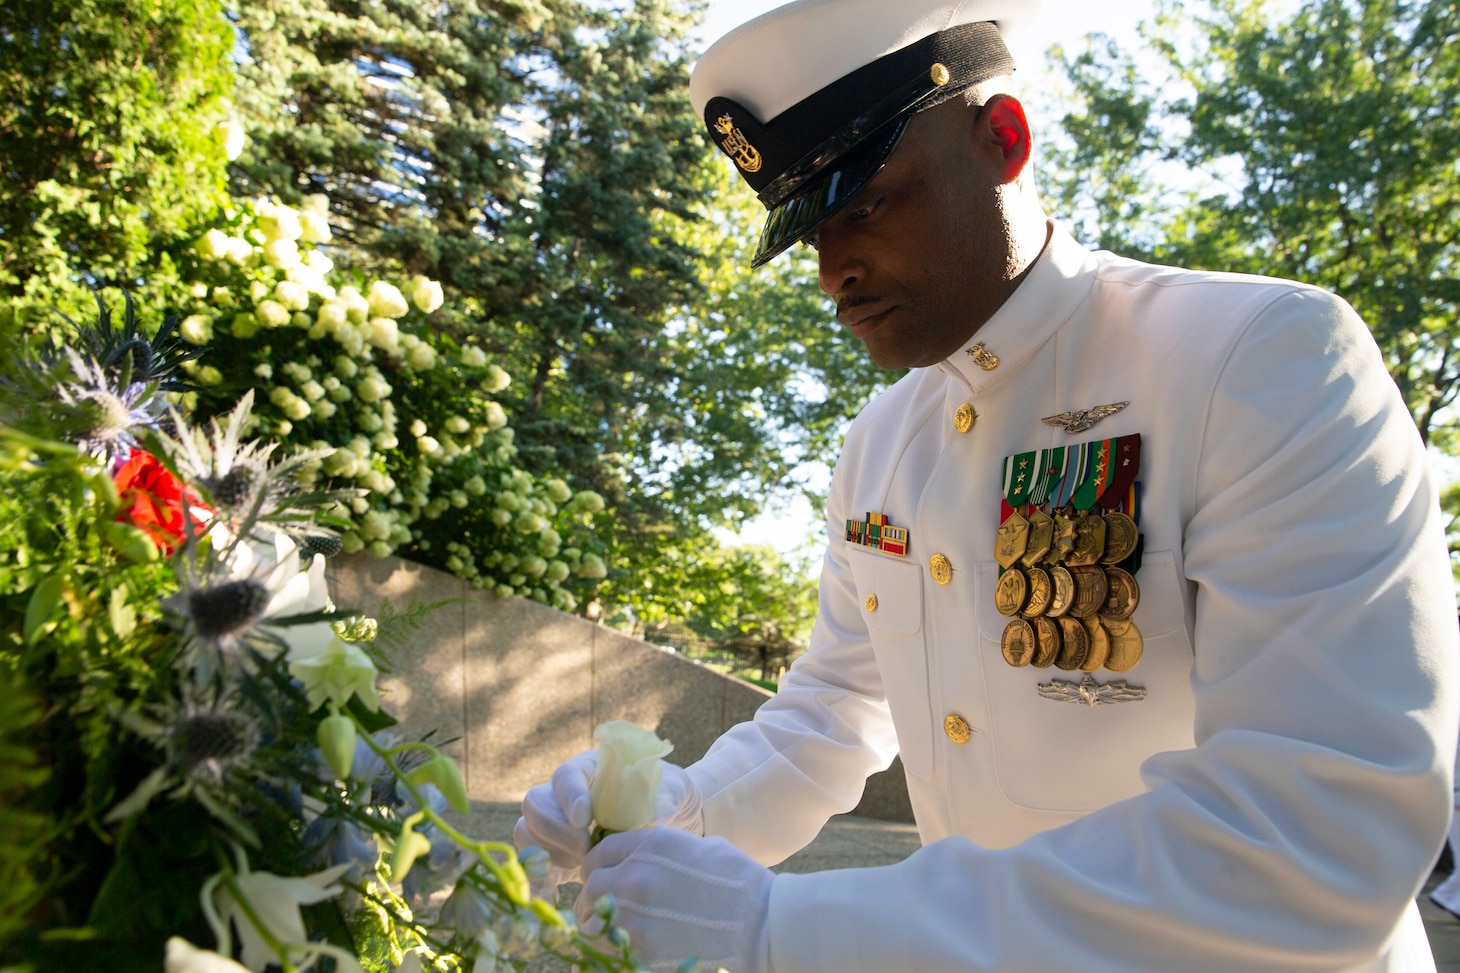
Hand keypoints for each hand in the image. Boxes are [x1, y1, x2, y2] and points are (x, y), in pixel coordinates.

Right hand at [514, 750, 702, 890]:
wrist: (666, 821)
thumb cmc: (667, 796)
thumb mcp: (673, 790)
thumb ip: (663, 798)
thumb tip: (655, 815)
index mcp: (590, 769)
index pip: (565, 775)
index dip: (569, 797)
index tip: (583, 819)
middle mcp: (564, 793)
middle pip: (536, 803)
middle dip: (556, 830)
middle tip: (586, 850)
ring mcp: (555, 822)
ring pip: (527, 832)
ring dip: (550, 853)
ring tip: (583, 868)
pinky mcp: (555, 852)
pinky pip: (531, 862)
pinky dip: (537, 879)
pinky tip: (552, 893)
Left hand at [579, 828, 772, 972]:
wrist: (766, 925)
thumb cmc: (742, 885)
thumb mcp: (702, 849)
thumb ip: (664, 850)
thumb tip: (644, 858)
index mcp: (650, 845)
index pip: (601, 852)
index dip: (601, 867)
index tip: (606, 878)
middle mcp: (634, 876)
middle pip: (592, 886)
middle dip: (598, 898)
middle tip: (609, 910)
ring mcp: (633, 916)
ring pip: (591, 922)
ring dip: (600, 927)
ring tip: (616, 935)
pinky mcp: (638, 951)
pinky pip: (604, 951)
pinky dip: (608, 952)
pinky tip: (622, 952)